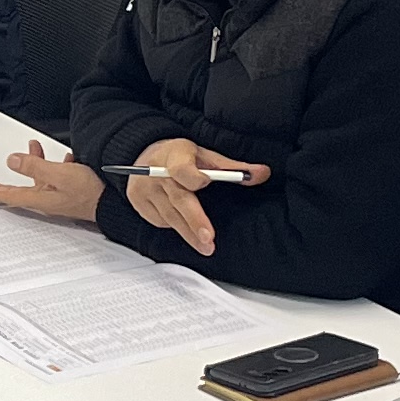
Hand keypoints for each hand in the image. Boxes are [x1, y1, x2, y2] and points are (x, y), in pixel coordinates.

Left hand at [0, 142, 104, 222]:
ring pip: (42, 178)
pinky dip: (56, 165)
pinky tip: (64, 158)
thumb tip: (12, 161)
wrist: (116, 202)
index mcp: (41, 198)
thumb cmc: (90, 192)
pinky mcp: (73, 192)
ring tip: (34, 148)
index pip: (11, 195)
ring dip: (36, 162)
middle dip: (15, 172)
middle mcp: (49, 199)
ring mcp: (61, 197)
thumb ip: (33, 166)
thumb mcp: (58, 174)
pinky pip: (58, 177)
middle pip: (25, 186)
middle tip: (3, 169)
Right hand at [124, 139, 265, 255]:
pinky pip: (160, 221)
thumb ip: (233, 168)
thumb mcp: (206, 156)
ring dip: (189, 233)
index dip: (195, 178)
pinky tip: (184, 226)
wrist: (144, 153)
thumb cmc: (180, 155)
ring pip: (170, 216)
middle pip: (178, 200)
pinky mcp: (137, 202)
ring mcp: (143, 189)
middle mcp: (155, 171)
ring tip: (206, 246)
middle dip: (195, 221)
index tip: (204, 184)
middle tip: (209, 239)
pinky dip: (174, 225)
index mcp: (174, 154)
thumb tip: (262, 173)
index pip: (182, 170)